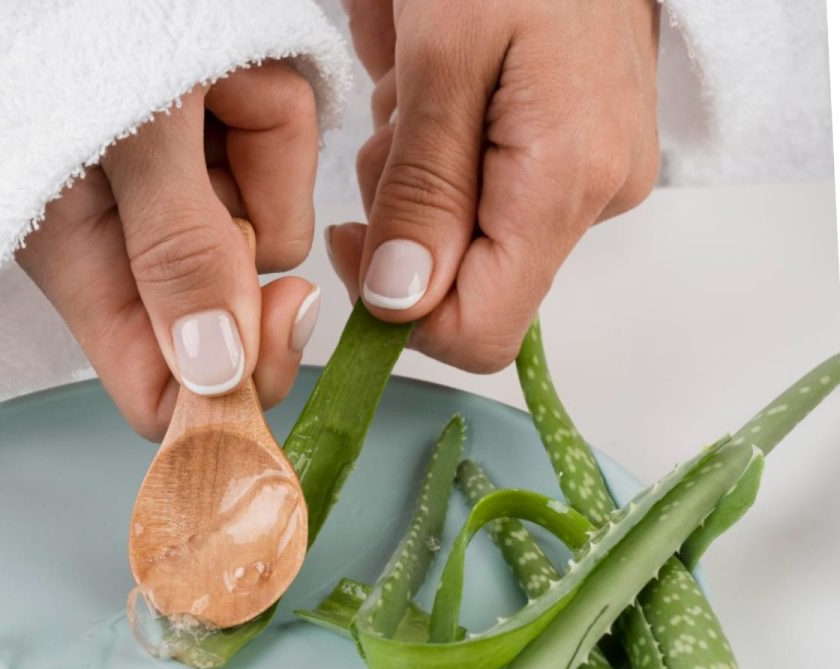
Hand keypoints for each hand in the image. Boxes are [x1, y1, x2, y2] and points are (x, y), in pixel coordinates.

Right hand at [15, 63, 322, 439]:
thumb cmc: (76, 29)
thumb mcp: (125, 136)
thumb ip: (172, 251)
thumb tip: (212, 374)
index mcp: (85, 269)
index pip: (158, 392)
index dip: (219, 391)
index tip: (266, 333)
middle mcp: (133, 249)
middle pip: (227, 325)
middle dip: (245, 260)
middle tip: (225, 196)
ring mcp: (181, 199)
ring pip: (266, 239)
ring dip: (262, 169)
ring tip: (207, 93)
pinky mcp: (224, 151)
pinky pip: (284, 169)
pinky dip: (273, 122)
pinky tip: (227, 74)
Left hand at [331, 0, 659, 370]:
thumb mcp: (443, 55)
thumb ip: (423, 189)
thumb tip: (398, 302)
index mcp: (566, 183)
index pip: (477, 331)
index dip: (400, 310)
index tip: (354, 237)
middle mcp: (596, 198)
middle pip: (469, 285)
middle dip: (406, 223)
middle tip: (396, 124)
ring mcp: (594, 179)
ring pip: (471, 241)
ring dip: (419, 182)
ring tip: (422, 90)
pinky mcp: (579, 158)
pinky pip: (489, 198)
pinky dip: (446, 159)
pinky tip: (447, 91)